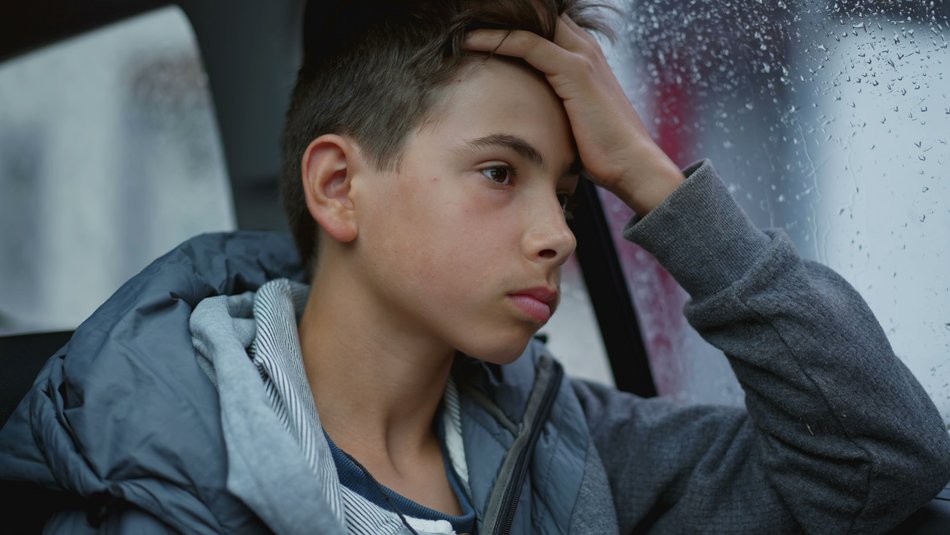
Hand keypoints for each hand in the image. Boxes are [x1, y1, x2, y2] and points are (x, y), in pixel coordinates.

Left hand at [464, 15, 683, 214]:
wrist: (631, 164)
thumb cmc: (603, 150)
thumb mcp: (574, 119)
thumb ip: (555, 105)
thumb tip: (528, 119)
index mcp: (584, 56)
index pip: (544, 25)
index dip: (512, 24)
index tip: (478, 30)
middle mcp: (584, 48)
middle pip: (538, 15)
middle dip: (501, 16)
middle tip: (465, 19)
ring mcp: (581, 57)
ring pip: (529, 23)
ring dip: (493, 22)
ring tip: (461, 24)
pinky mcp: (574, 71)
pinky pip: (528, 44)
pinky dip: (498, 39)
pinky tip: (471, 41)